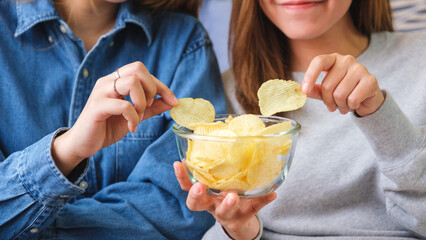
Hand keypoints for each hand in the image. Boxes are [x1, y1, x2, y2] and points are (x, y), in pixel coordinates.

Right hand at [53, 61, 178, 174]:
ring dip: (141, 102)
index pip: (143, 72)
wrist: (83, 144)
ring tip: (138, 116)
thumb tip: (172, 101)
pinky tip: (132, 127)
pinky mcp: (97, 106)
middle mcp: (108, 81)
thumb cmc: (108, 127)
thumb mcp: (136, 116)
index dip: (162, 86)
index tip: (174, 101)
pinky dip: (133, 117)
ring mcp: (101, 92)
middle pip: (138, 68)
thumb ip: (152, 107)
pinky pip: (123, 105)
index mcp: (116, 80)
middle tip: (148, 107)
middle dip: (151, 88)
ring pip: (131, 82)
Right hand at [174, 161, 275, 239]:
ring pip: (223, 211)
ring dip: (227, 203)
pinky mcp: (243, 217)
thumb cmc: (226, 193)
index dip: (181, 176)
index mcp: (204, 194)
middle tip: (200, 187)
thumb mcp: (220, 181)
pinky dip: (263, 201)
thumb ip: (219, 164)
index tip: (179, 163)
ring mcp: (226, 214)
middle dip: (196, 196)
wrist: (239, 219)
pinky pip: (253, 209)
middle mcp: (211, 205)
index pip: (187, 186)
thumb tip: (227, 134)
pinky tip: (272, 194)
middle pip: (196, 204)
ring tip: (234, 195)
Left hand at [302, 53, 384, 116]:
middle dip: (328, 101)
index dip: (310, 76)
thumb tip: (301, 90)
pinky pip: (353, 99)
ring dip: (340, 105)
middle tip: (333, 106)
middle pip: (327, 85)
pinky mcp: (370, 80)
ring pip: (340, 94)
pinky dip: (351, 106)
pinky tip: (355, 104)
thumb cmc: (343, 92)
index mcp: (333, 59)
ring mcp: (360, 68)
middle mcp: (346, 60)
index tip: (304, 91)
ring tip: (344, 105)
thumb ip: (314, 90)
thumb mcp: (325, 92)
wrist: (366, 99)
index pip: (318, 61)